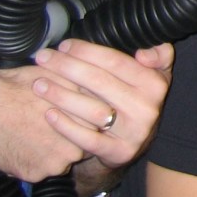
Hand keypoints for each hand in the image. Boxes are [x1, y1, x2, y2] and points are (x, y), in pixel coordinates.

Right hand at [0, 62, 87, 181]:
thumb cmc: (24, 87)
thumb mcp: (62, 79)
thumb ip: (84, 91)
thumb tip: (99, 90)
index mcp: (87, 124)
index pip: (98, 131)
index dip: (87, 124)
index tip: (76, 119)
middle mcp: (76, 148)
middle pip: (81, 148)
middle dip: (71, 140)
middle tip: (51, 127)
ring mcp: (55, 163)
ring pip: (60, 161)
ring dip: (52, 151)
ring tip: (36, 134)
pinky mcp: (35, 174)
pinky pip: (39, 169)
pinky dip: (33, 160)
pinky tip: (23, 144)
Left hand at [32, 40, 172, 170]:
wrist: (137, 142)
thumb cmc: (139, 98)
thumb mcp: (157, 73)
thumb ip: (159, 54)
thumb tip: (144, 53)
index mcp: (155, 84)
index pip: (116, 62)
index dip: (87, 51)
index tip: (64, 45)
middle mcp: (147, 108)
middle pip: (99, 82)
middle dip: (67, 67)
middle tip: (43, 58)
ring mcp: (133, 131)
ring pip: (91, 110)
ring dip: (60, 95)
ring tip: (38, 83)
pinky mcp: (118, 152)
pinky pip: (86, 139)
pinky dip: (65, 125)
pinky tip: (48, 113)